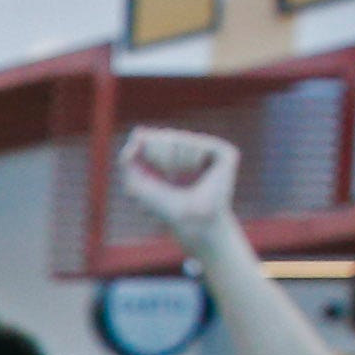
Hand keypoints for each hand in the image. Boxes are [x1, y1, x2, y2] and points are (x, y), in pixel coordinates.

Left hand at [115, 123, 246, 248]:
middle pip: (169, 136)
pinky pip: (199, 144)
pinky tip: (196, 175)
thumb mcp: (136, 182)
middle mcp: (197, 153)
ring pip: (182, 140)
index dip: (150, 146)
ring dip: (174, 162)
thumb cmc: (164, 207)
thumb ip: (128, 159)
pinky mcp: (227, 154)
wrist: (189, 221)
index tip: (150, 166)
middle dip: (159, 156)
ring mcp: (213, 152)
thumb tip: (137, 133)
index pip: (161, 138)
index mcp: (179, 159)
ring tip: (181, 180)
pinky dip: (190, 161)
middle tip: (167, 177)